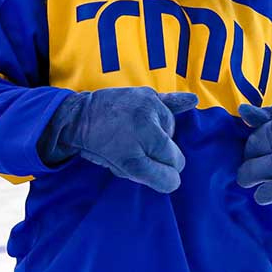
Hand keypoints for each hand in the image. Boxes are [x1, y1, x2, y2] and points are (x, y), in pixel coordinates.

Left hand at [38, 87, 197, 192]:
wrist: (79, 116)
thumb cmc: (99, 146)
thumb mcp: (121, 169)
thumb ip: (152, 175)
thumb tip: (175, 177)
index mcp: (138, 153)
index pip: (171, 171)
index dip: (163, 175)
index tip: (152, 172)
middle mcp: (147, 129)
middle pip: (174, 152)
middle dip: (160, 156)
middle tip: (136, 150)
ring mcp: (149, 108)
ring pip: (171, 131)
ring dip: (159, 135)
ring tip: (135, 132)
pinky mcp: (148, 94)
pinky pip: (171, 100)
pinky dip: (181, 102)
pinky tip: (192, 102)